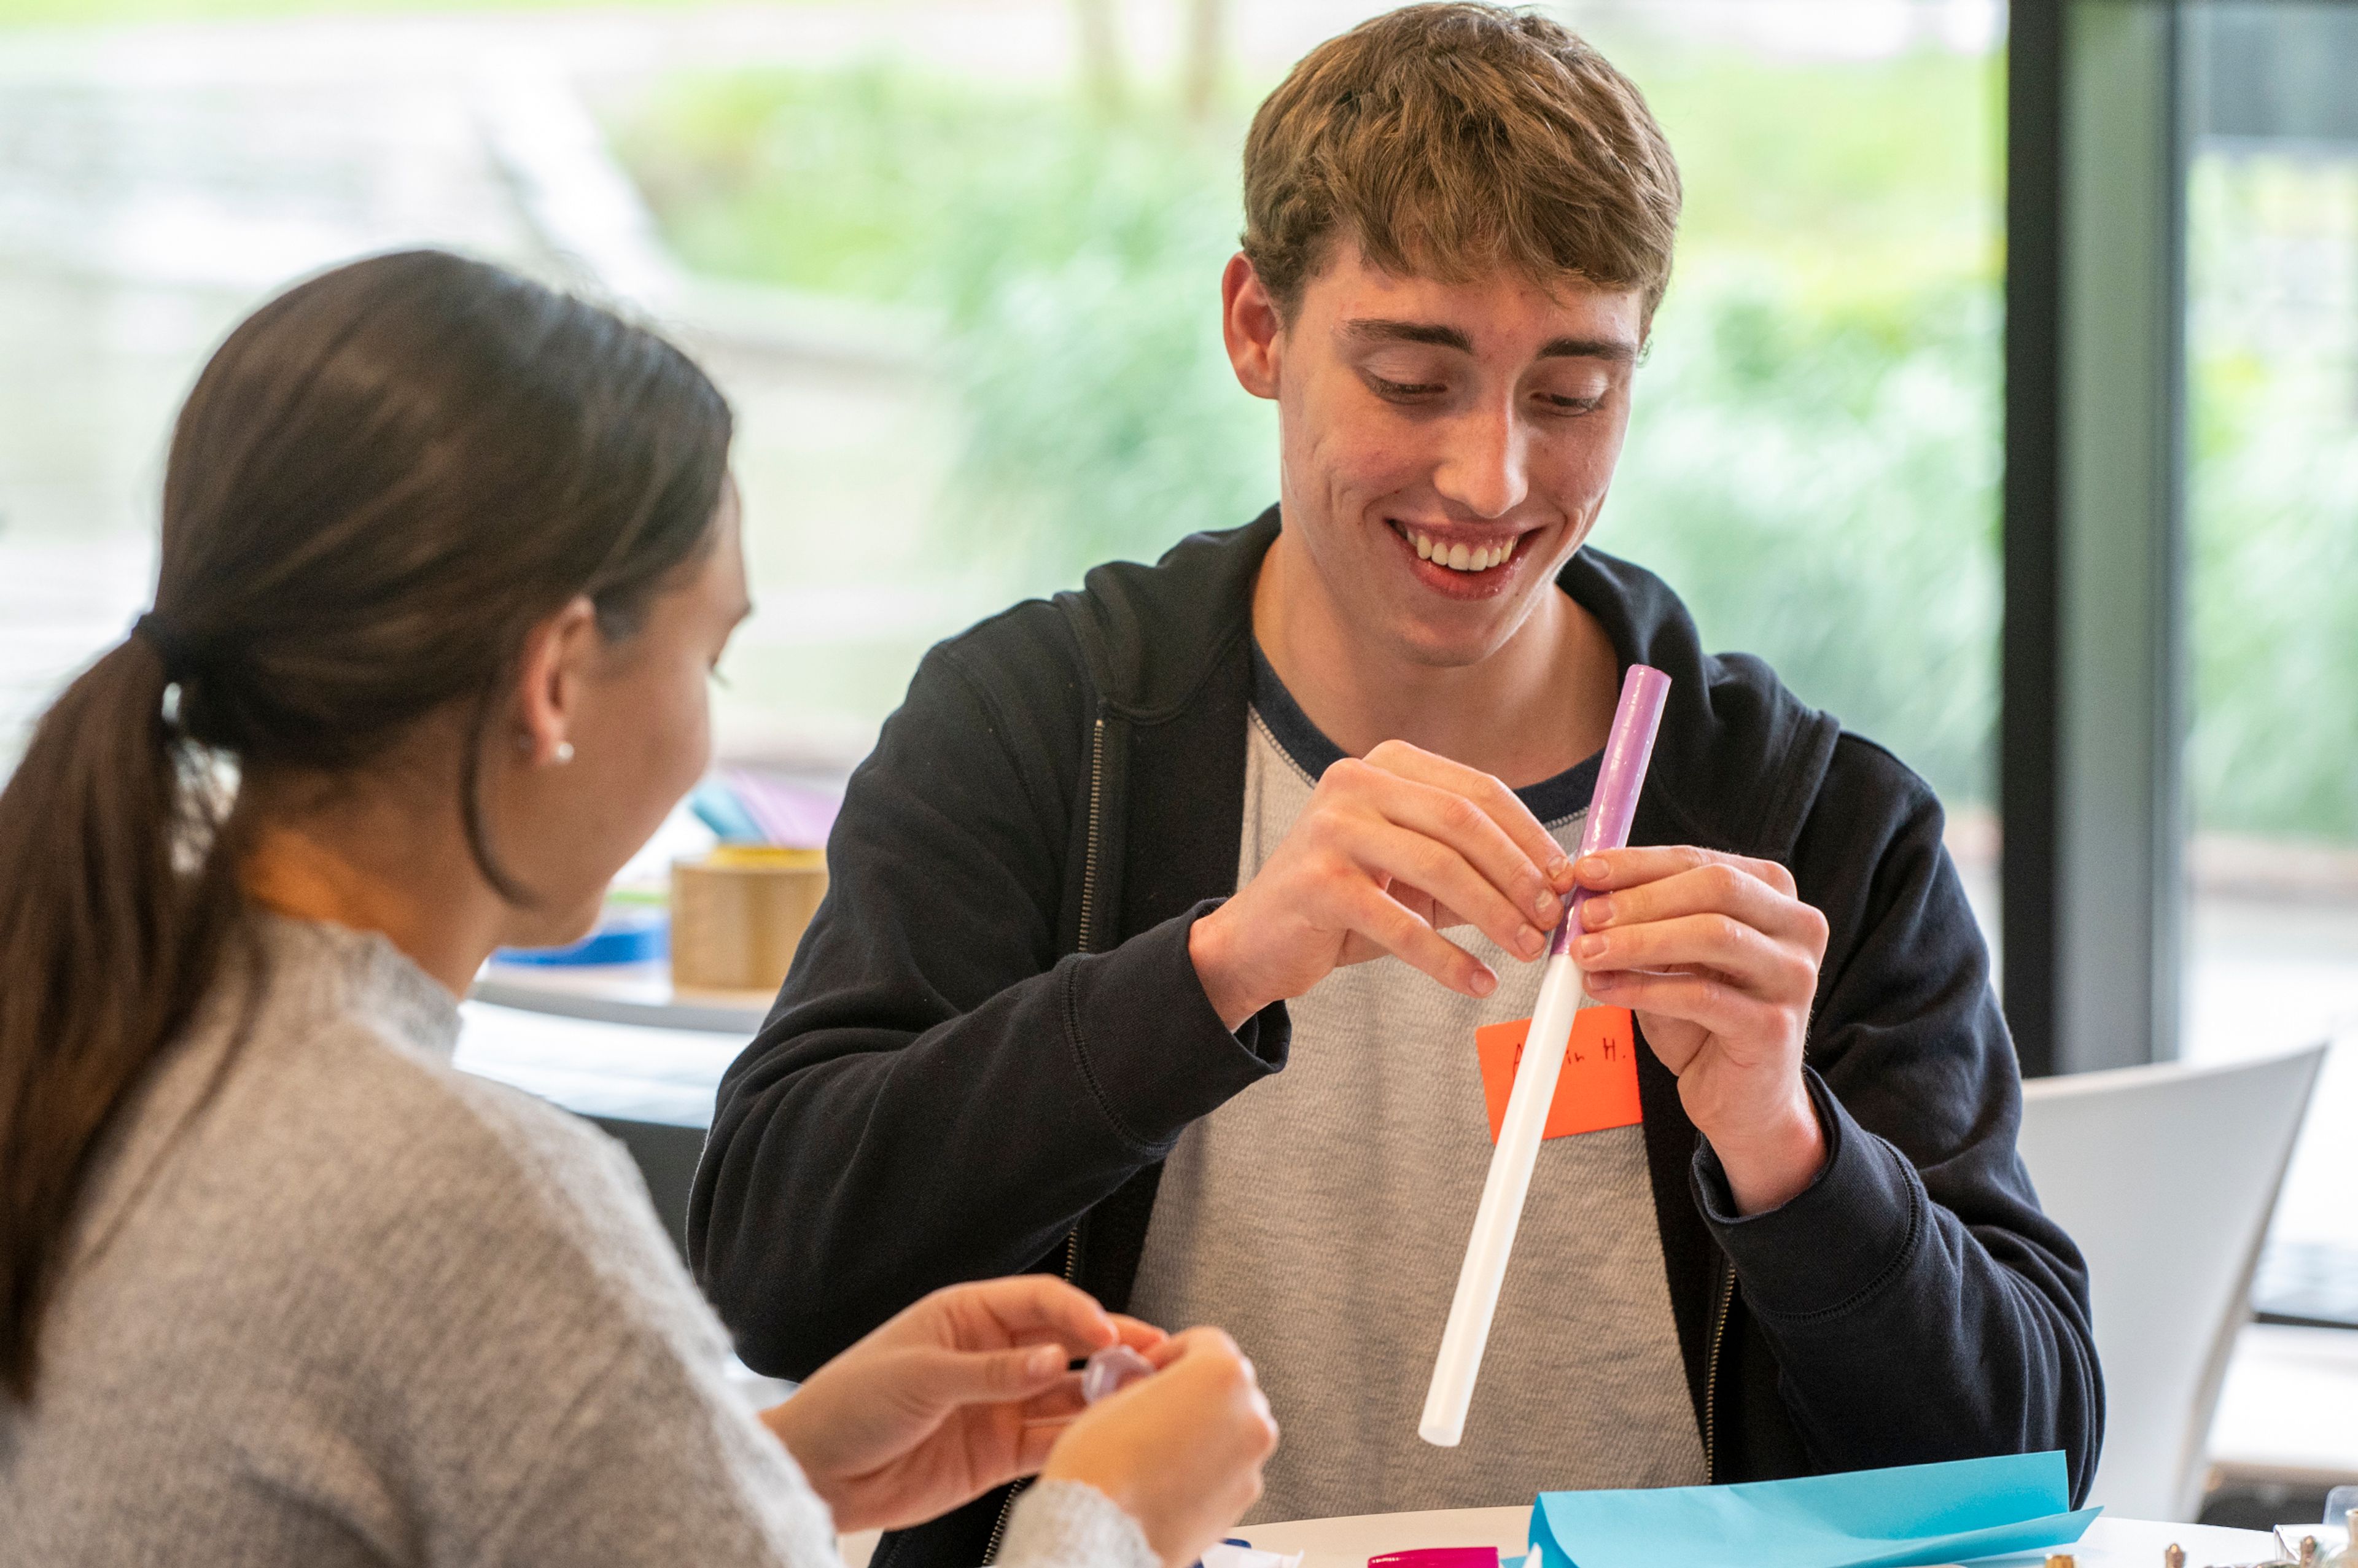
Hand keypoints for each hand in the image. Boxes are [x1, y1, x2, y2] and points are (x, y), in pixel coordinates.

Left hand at [762, 1277, 1165, 1531]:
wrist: (816, 1473)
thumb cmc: (848, 1403)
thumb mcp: (919, 1376)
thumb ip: (990, 1372)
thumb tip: (1051, 1360)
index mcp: (968, 1316)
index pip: (1040, 1301)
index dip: (1079, 1313)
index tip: (1108, 1333)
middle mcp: (991, 1355)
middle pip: (1064, 1344)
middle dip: (1110, 1348)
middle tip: (1155, 1357)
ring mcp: (999, 1404)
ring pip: (1066, 1394)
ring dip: (1102, 1396)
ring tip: (1142, 1401)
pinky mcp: (998, 1452)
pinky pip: (1049, 1440)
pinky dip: (1079, 1439)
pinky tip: (1106, 1438)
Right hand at [1039, 1327, 1278, 1567]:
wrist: (1102, 1533)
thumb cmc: (1103, 1467)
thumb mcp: (1115, 1397)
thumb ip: (1146, 1382)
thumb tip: (1149, 1386)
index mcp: (1222, 1376)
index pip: (1208, 1341)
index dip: (1172, 1352)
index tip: (1153, 1366)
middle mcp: (1248, 1418)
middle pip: (1226, 1387)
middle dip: (1191, 1392)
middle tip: (1154, 1403)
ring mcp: (1250, 1464)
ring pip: (1230, 1431)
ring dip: (1201, 1431)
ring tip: (1157, 1445)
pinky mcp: (1241, 1503)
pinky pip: (1227, 1470)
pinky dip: (1205, 1468)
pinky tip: (1167, 1476)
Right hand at [1188, 739, 1577, 1028]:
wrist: (1257, 940)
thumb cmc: (1344, 902)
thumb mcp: (1412, 872)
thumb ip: (1471, 867)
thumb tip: (1553, 885)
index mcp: (1386, 764)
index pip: (1478, 791)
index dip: (1530, 836)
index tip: (1565, 879)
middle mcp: (1355, 781)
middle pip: (1463, 822)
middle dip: (1518, 874)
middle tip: (1553, 919)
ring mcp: (1331, 827)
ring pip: (1438, 867)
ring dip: (1494, 914)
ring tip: (1527, 950)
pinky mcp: (1317, 882)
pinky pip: (1401, 924)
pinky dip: (1447, 959)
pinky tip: (1478, 981)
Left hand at [1570, 846, 1830, 1213]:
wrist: (1743, 1101)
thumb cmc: (1704, 1021)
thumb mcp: (1670, 959)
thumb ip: (1642, 923)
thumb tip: (1585, 892)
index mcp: (1773, 895)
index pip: (1700, 861)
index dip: (1637, 863)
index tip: (1584, 872)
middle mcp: (1798, 927)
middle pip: (1715, 888)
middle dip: (1640, 898)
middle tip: (1584, 915)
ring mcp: (1793, 976)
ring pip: (1712, 935)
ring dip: (1638, 940)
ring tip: (1585, 953)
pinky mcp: (1775, 1026)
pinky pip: (1701, 995)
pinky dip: (1644, 988)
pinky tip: (1603, 990)